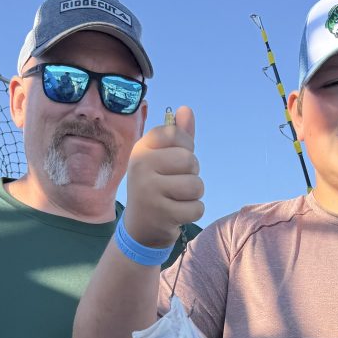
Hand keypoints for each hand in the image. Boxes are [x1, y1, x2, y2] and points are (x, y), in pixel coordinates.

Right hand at [123, 105, 203, 247]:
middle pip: (189, 160)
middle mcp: (141, 166)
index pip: (176, 134)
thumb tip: (186, 109)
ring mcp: (148, 190)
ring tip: (178, 198)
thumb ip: (178, 135)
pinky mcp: (161, 214)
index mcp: (141, 149)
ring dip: (194, 195)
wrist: (140, 227)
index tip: (176, 159)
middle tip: (177, 183)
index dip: (186, 146)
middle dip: (192, 173)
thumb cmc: (157, 186)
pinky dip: (193, 212)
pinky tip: (178, 213)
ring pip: (195, 185)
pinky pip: (196, 207)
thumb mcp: (163, 158)